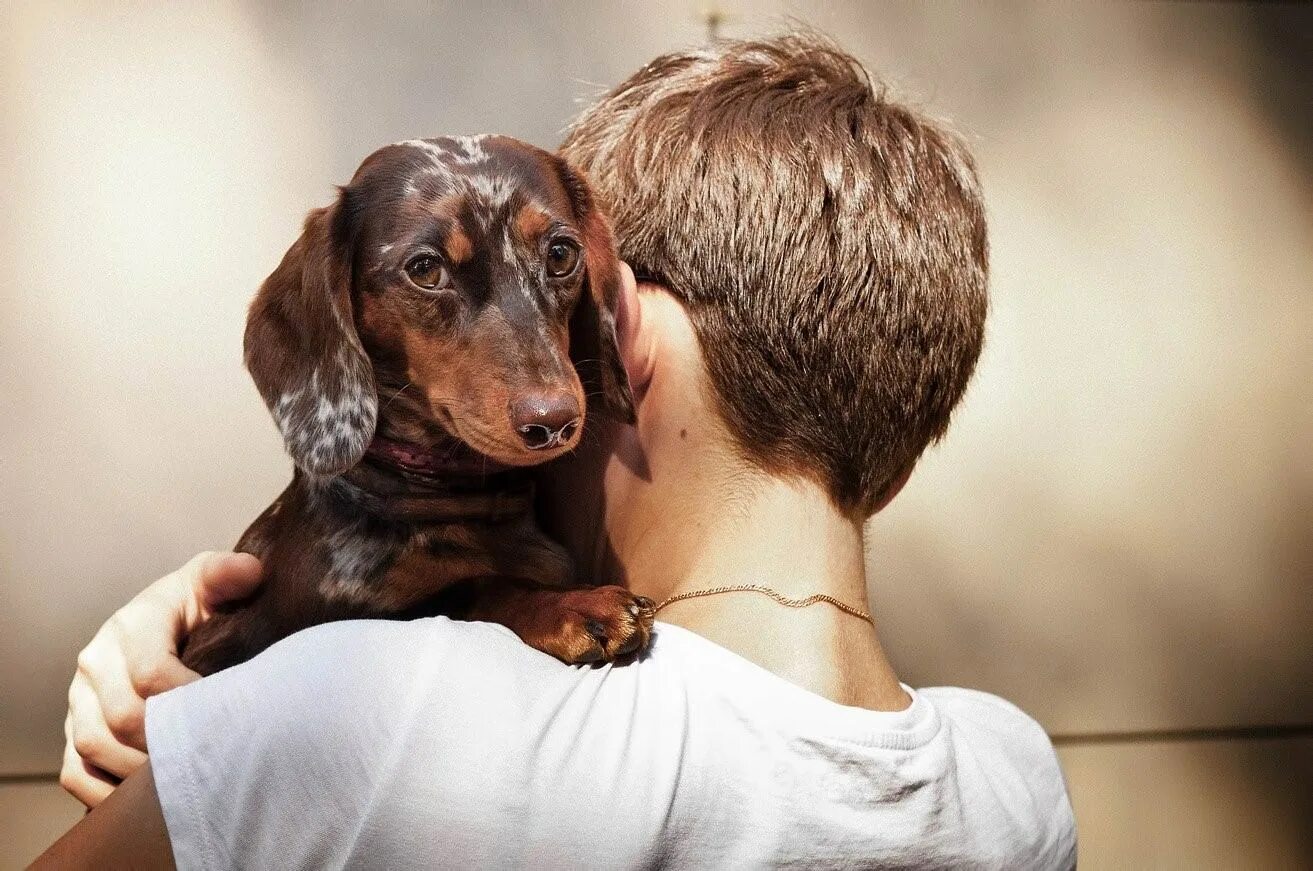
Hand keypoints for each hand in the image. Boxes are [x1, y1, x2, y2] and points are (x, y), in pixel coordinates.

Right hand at [61, 551, 261, 806]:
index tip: (226, 714)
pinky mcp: (72, 732)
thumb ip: (227, 574)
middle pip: (122, 716)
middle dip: (167, 741)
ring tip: (186, 780)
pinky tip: (147, 799)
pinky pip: (76, 773)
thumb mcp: (211, 582)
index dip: (188, 699)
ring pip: (94, 747)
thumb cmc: (197, 607)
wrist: (168, 624)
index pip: (151, 671)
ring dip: (138, 771)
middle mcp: (96, 663)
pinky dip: (106, 793)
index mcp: (130, 625)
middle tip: (211, 756)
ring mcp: (79, 700)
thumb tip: (250, 572)